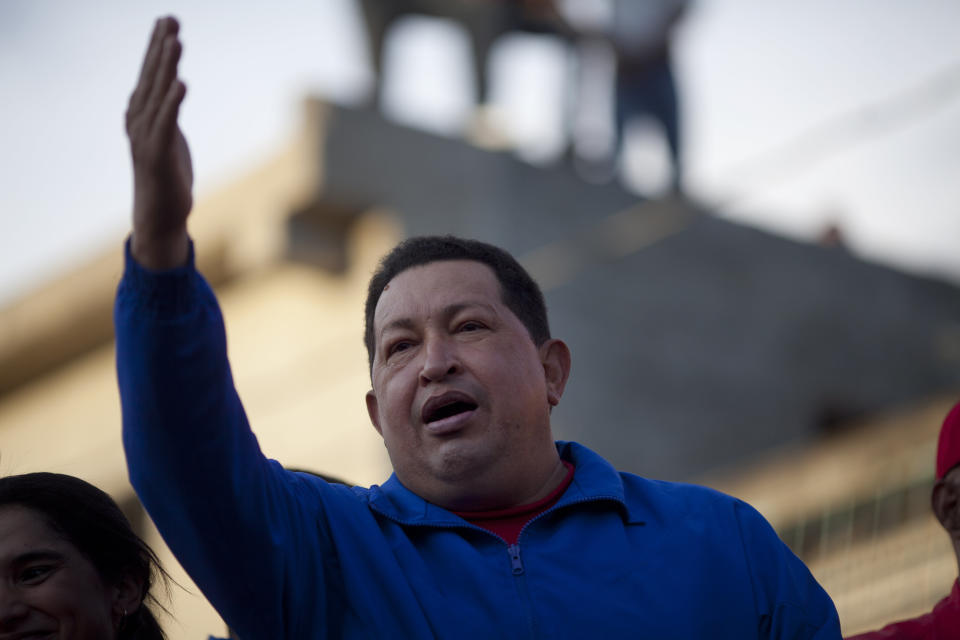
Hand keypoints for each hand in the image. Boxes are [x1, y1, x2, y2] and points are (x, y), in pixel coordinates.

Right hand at [125, 16, 192, 268]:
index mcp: (142, 114)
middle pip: (152, 76)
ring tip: (176, 40)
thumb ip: (168, 112)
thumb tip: (172, 89)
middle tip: (170, 19)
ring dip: (167, 66)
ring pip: (158, 94)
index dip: (158, 47)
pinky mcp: (157, 154)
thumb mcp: (168, 136)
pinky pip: (167, 122)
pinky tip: (182, 83)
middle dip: (161, 46)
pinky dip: (173, 102)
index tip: (167, 21)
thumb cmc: (166, 177)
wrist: (160, 215)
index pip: (150, 73)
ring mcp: (146, 136)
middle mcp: (139, 120)